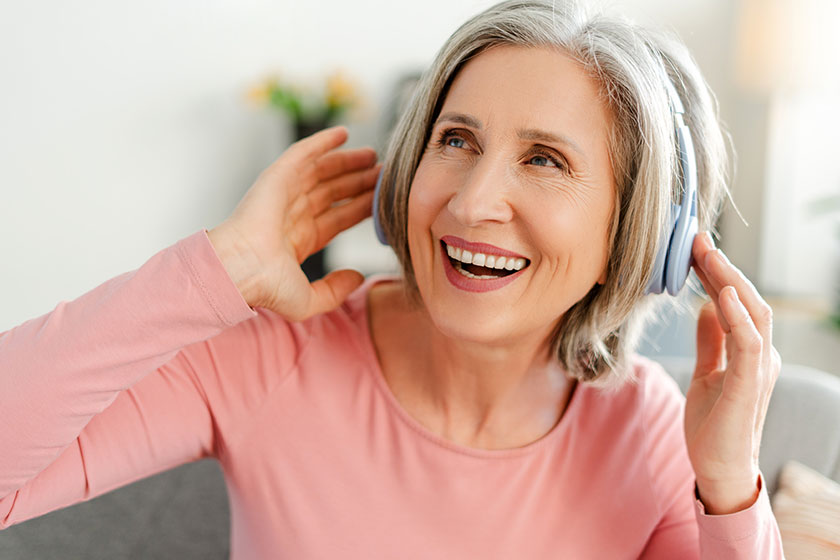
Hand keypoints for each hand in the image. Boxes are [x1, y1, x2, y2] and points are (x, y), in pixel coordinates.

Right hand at [208, 126, 379, 320]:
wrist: (241, 269)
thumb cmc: (266, 287)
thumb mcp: (308, 300)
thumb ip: (335, 291)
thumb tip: (357, 277)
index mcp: (301, 240)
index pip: (338, 218)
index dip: (359, 208)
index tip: (381, 199)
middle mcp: (293, 215)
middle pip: (333, 193)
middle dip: (357, 182)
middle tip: (382, 172)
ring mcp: (284, 195)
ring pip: (322, 172)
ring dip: (346, 161)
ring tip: (372, 155)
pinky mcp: (277, 178)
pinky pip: (302, 153)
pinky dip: (322, 142)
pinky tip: (343, 133)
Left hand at [683, 231, 781, 513]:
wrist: (719, 469)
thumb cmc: (715, 425)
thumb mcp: (707, 373)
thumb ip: (711, 342)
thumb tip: (706, 308)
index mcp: (749, 352)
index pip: (737, 302)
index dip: (718, 273)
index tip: (694, 247)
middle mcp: (761, 356)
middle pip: (748, 299)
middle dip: (723, 267)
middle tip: (697, 239)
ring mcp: (758, 370)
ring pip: (754, 313)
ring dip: (730, 281)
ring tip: (707, 254)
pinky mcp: (749, 386)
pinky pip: (749, 345)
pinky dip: (737, 317)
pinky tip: (722, 295)